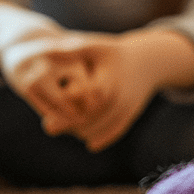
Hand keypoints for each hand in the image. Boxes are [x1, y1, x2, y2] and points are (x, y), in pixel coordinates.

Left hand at [0, 29, 193, 152]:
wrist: (148, 61)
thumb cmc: (114, 52)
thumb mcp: (95, 47)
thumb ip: (70, 51)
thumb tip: (44, 53)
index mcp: (109, 77)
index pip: (84, 96)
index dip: (66, 103)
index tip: (48, 101)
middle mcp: (122, 93)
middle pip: (94, 114)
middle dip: (71, 122)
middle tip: (49, 126)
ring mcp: (130, 105)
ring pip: (105, 125)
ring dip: (86, 131)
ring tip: (67, 131)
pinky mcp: (134, 112)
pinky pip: (119, 129)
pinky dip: (105, 138)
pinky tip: (91, 146)